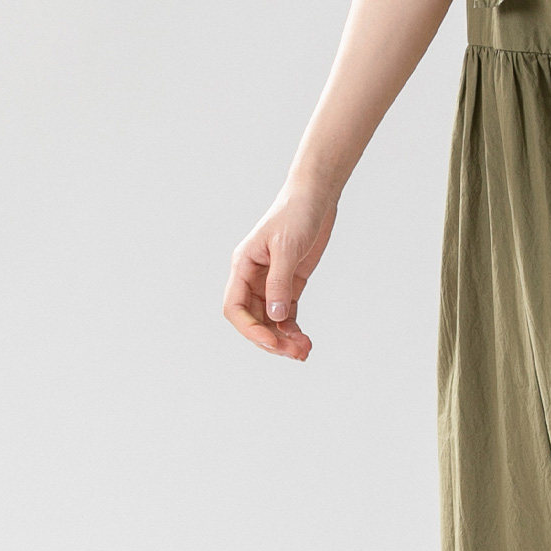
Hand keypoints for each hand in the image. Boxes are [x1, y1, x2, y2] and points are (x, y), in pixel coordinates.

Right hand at [224, 185, 337, 359]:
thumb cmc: (296, 214)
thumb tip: (275, 318)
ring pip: (270, 321)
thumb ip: (279, 282)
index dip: (249, 329)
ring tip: (304, 351)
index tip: (272, 342)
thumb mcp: (287, 248)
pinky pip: (286, 315)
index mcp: (243, 267)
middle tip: (295, 353)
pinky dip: (293, 330)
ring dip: (283, 339)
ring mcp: (272, 282)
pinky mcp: (290, 283)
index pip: (234, 307)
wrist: (316, 197)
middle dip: (270, 340)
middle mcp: (253, 278)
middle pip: (253, 320)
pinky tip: (304, 341)